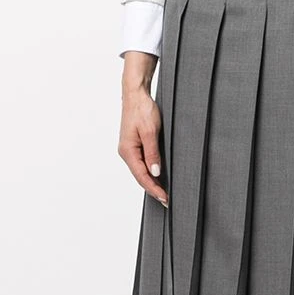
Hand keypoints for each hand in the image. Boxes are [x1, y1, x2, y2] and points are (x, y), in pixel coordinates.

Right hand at [119, 55, 167, 206]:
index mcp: (128, 151)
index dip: (154, 189)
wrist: (136, 94)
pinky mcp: (134, 145)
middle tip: (167, 200)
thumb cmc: (142, 109)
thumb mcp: (151, 131)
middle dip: (153, 189)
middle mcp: (126, 152)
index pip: (142, 176)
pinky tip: (157, 177)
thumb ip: (153, 153)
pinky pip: (141, 163)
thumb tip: (155, 173)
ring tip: (163, 193)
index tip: (165, 198)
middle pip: (140, 176)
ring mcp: (129, 149)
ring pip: (140, 171)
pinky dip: (150, 172)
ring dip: (152, 182)